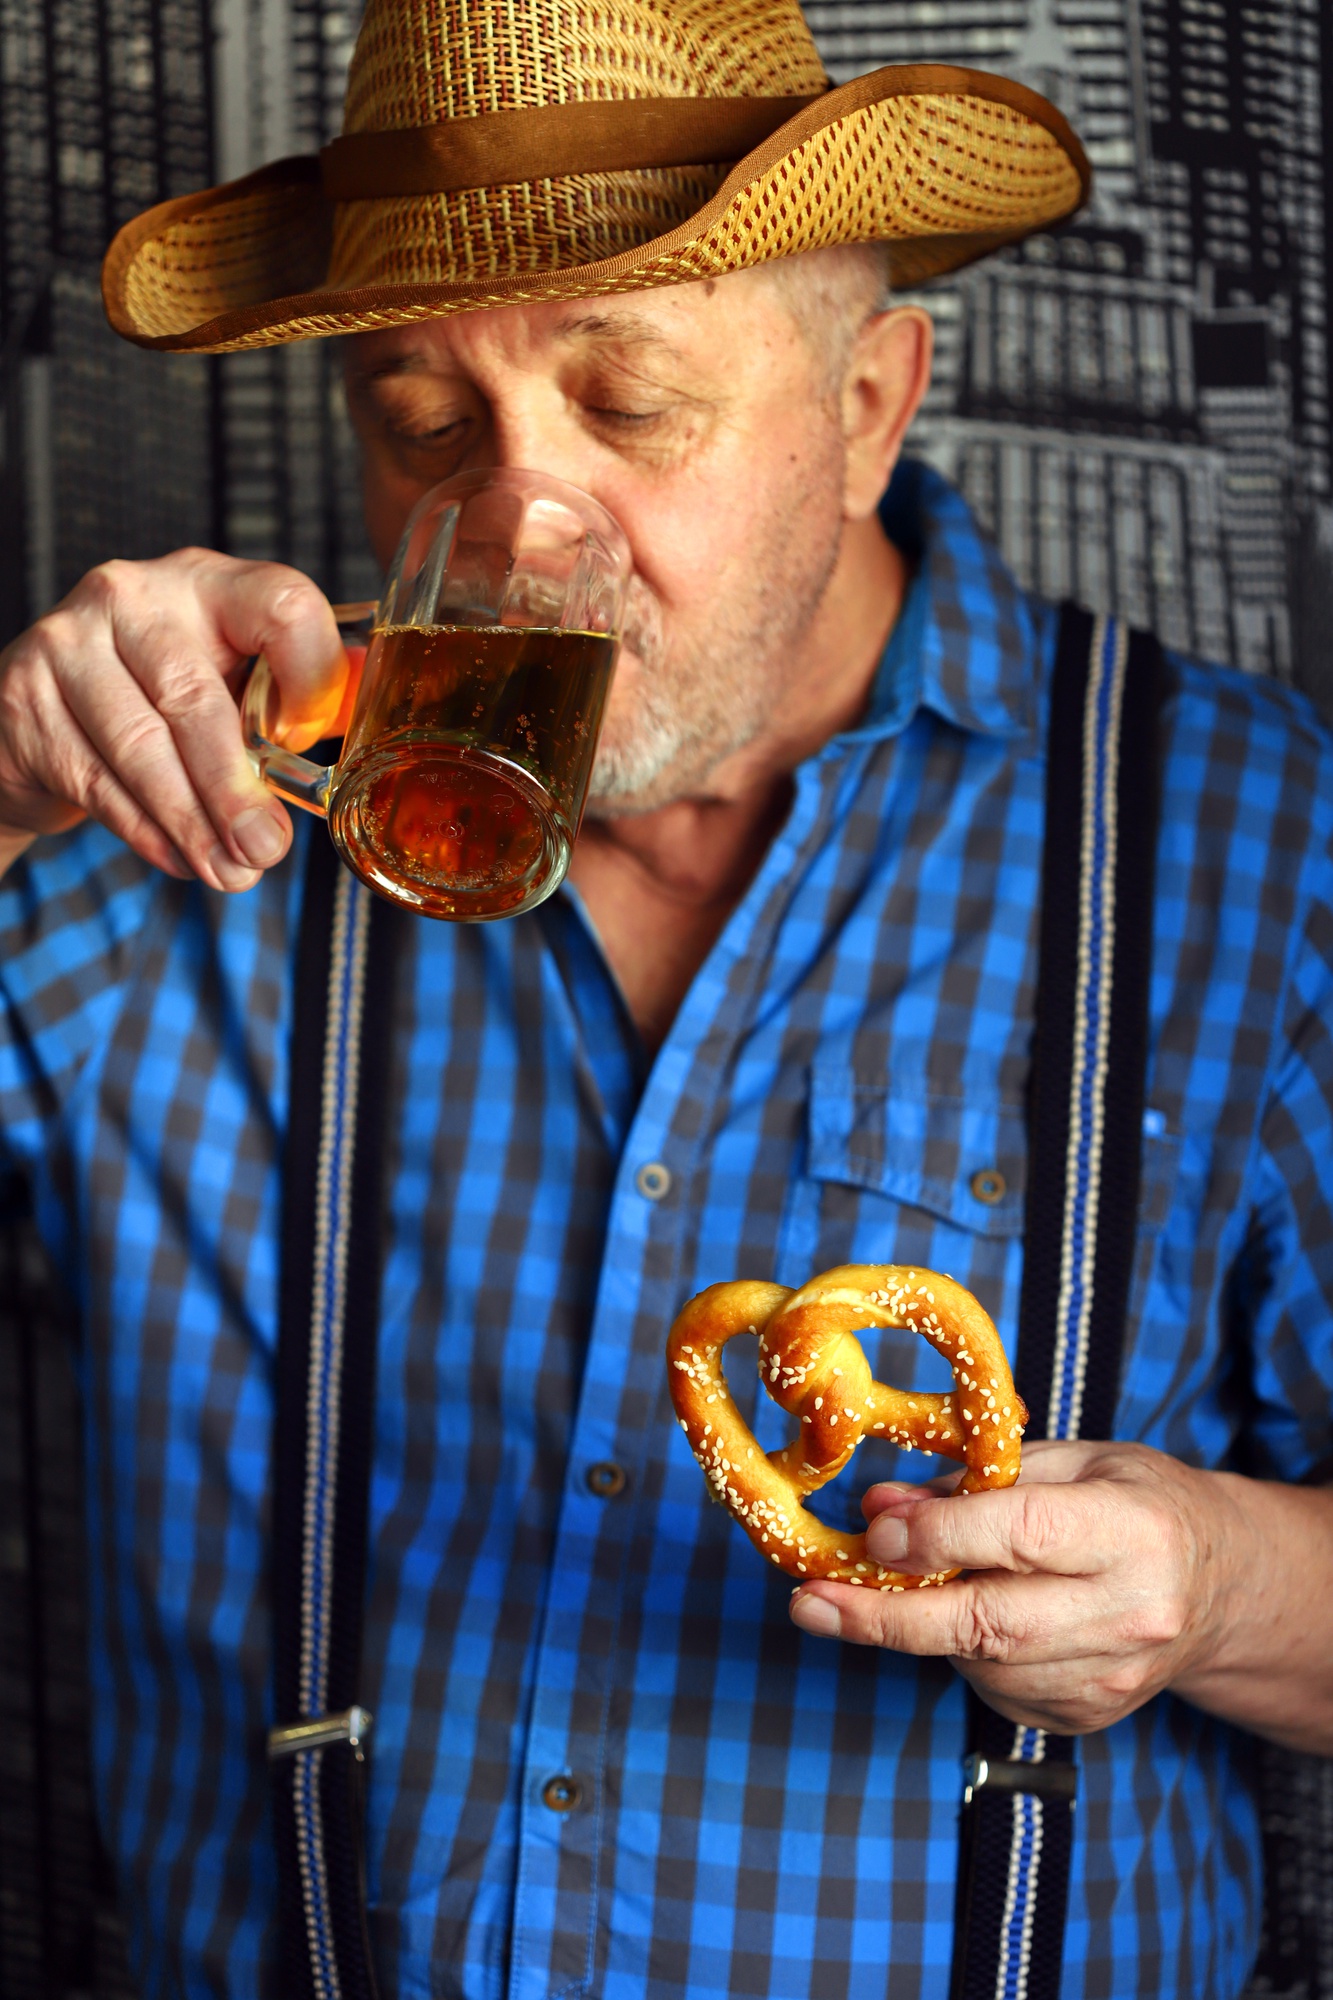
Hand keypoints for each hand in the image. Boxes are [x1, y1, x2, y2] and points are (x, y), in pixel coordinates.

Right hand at [0, 549, 348, 890]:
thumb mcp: (234, 681)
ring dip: (193, 824)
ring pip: (143, 748)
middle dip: (236, 791)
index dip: (308, 678)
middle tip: (266, 852)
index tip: (305, 743)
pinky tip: (180, 858)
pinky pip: (96, 779)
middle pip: (197, 697)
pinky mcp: (25, 697)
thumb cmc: (160, 698)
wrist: (42, 716)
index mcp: (209, 582)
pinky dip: (146, 831)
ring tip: (229, 871)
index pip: (281, 604)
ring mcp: (68, 641)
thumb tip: (378, 708)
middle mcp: (134, 595)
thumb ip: (302, 696)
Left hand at [788, 1440, 1245, 1735]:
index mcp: (1132, 1532)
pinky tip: (966, 1615)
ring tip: (909, 1584)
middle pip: (988, 1624)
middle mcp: (1130, 1614)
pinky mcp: (1088, 1717)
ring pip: (981, 1662)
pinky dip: (959, 1652)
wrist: (1218, 1587)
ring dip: (921, 1626)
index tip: (873, 1533)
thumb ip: (975, 1482)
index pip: (1021, 1536)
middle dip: (887, 1617)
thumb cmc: (1134, 1503)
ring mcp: (1111, 1677)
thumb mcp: (1069, 1461)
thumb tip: (879, 1508)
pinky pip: (995, 1690)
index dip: (937, 1537)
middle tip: (810, 1604)